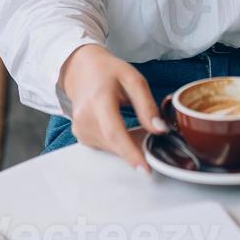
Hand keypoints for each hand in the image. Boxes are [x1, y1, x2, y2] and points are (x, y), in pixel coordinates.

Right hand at [58, 44, 166, 172]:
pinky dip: (120, 142)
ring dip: (130, 144)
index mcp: (99, 100)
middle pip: (115, 144)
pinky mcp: (82, 137)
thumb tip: (160, 130)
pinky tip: (125, 129)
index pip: (114, 132)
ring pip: (112, 148)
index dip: (131, 153)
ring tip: (139, 128)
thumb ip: (147, 105)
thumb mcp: (133, 79)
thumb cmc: (108, 72)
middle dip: (138, 148)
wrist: (80, 69)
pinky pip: (107, 146)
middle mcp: (85, 118)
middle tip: (154, 141)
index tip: (146, 169)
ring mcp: (81, 129)